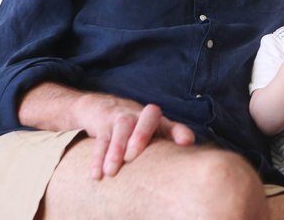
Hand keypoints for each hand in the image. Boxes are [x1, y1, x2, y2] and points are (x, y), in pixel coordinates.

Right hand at [76, 93, 194, 179]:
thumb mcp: (151, 133)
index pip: (172, 125)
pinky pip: (100, 139)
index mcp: (158, 121)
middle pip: (147, 117)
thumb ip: (168, 143)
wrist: (101, 107)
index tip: (186, 143)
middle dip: (141, 135)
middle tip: (132, 157)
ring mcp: (122, 117)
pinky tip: (96, 175)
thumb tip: (187, 160)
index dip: (179, 132)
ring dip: (115, 150)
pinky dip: (97, 157)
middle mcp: (141, 116)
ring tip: (111, 172)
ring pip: (121, 128)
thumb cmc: (135, 127)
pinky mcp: (103, 122)